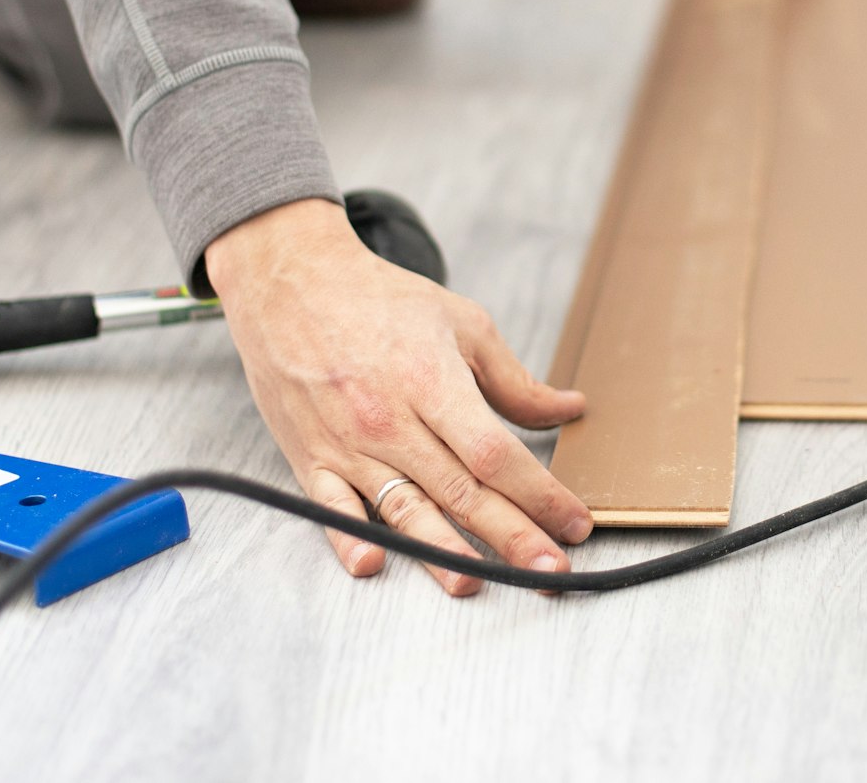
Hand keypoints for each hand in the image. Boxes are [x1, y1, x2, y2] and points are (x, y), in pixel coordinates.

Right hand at [207, 198, 591, 594]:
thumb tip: (569, 409)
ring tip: (480, 584)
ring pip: (404, 509)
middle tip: (552, 573)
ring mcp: (348, 444)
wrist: (292, 283)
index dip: (540, 493)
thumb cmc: (380, 301)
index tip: (574, 522)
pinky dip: (349, 539)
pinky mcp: (311, 459)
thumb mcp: (462, 324)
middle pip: (461, 491)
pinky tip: (374, 564)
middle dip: (513, 538)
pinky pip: (331, 509)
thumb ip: (514, 380)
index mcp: (432, 382)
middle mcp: (390, 420)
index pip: (495, 454)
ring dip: (444, 553)